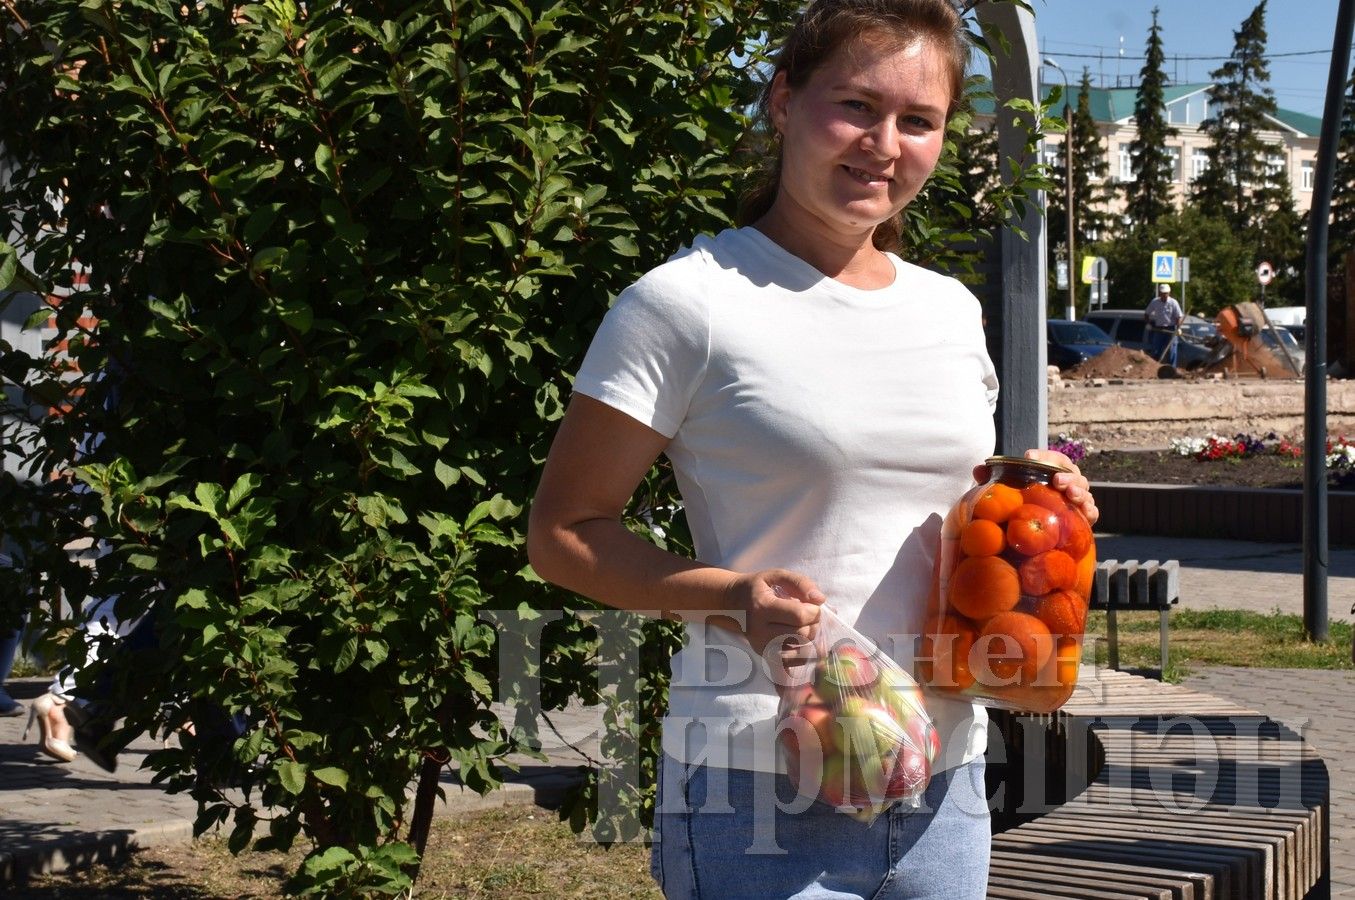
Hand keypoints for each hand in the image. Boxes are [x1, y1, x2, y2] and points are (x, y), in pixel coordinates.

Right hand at [720, 568, 825, 659]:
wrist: (732, 603)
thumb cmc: (757, 587)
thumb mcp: (776, 575)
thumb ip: (801, 583)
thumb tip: (821, 599)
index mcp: (762, 607)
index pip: (799, 616)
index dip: (814, 611)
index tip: (813, 605)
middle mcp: (760, 631)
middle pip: (802, 635)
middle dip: (814, 624)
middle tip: (810, 615)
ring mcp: (762, 646)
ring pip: (800, 650)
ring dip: (810, 638)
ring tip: (805, 625)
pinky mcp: (765, 656)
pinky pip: (793, 662)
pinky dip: (804, 653)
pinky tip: (803, 641)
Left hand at [971, 449, 1098, 525]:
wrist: (1036, 534)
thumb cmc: (1023, 506)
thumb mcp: (1006, 493)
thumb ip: (993, 480)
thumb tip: (978, 469)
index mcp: (1052, 473)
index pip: (1053, 459)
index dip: (1044, 455)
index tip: (1029, 457)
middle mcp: (1067, 483)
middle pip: (1072, 472)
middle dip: (1066, 474)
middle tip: (1056, 479)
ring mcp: (1077, 500)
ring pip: (1084, 490)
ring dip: (1078, 489)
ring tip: (1069, 492)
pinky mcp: (1083, 519)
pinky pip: (1092, 512)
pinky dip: (1089, 509)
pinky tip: (1084, 510)